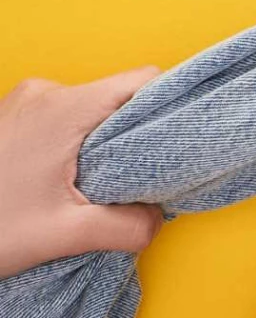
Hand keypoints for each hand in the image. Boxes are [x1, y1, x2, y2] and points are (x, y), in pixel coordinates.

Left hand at [0, 68, 165, 277]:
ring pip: (88, 110)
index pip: (142, 81)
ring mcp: (21, 100)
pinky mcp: (9, 114)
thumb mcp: (66, 236)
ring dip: (98, 145)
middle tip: (127, 180)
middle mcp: (43, 92)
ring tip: (84, 187)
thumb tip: (158, 219)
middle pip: (116, 99)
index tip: (177, 140)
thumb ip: (129, 227)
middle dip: (130, 138)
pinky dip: (71, 145)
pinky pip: (61, 117)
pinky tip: (58, 181)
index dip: (168, 107)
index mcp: (64, 108)